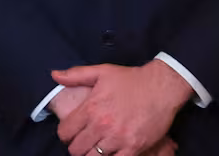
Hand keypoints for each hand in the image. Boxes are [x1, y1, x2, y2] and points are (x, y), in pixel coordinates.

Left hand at [52, 61, 192, 155]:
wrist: (163, 85)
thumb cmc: (133, 79)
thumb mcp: (104, 72)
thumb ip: (77, 75)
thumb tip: (55, 75)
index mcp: (92, 107)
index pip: (64, 133)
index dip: (68, 133)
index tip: (76, 130)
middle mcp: (102, 124)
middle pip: (75, 150)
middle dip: (80, 145)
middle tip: (89, 138)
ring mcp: (118, 137)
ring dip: (93, 153)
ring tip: (101, 145)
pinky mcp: (133, 147)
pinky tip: (114, 149)